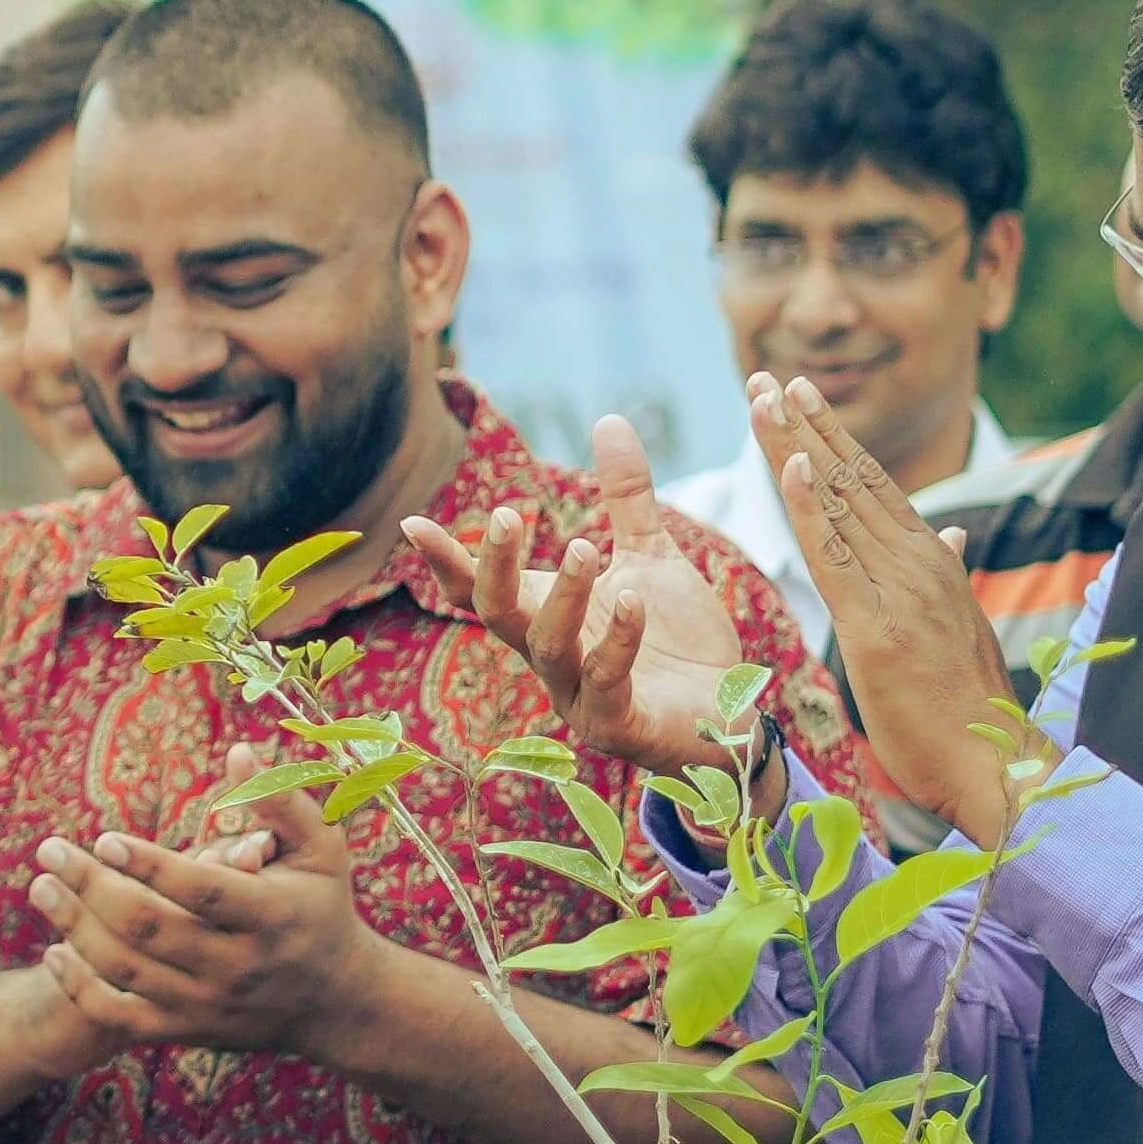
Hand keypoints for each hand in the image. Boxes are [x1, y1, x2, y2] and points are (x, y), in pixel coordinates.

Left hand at [29, 793, 388, 1061]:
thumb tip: (238, 751)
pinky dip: (80, 988)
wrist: (335, 1002)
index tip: (104, 837)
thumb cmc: (322, 907)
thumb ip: (280, 801)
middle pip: (150, 929)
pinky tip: (54, 951)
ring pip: (127, 971)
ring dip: (75, 928)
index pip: (202, 891)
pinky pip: (122, 1017)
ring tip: (41, 887)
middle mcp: (238, 966)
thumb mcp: (322, 849)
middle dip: (91, 887)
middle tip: (49, 851)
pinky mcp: (188, 1030)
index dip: (150, 865)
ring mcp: (209, 1004)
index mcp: (271, 916)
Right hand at [416, 416, 752, 776]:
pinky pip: (605, 682)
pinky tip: (631, 600)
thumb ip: (624, 497)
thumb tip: (608, 418)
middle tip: (507, 514)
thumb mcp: (648, 556)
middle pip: (497, 613)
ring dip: (561, 596)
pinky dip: (615, 641)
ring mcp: (578, 695)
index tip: (411, 522)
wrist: (731, 713)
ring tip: (582, 548)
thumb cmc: (677, 640)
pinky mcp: (619, 725)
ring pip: (546, 646)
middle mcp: (549, 657)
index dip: (445, 560)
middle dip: (494, 567)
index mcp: (544, 616)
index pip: (479, 590)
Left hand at [750, 374, 1013, 841]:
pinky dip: (809, 506)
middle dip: (804, 424)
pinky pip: (833, 555)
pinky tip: (787, 464)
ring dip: (794, 444)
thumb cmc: (971, 710)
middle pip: (850, 479)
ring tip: (763, 396)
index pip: (873, 486)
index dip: (831, 437)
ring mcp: (898, 591)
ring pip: (837, 502)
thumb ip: (946, 577)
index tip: (797, 395)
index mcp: (931, 563)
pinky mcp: (877, 628)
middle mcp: (917, 563)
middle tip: (765, 375)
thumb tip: (951, 535)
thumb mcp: (958, 629)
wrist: (997, 766)